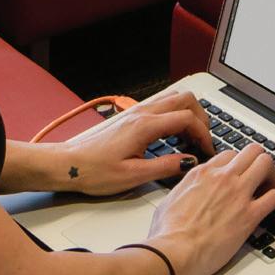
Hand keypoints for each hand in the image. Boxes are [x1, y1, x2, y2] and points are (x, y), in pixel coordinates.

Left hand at [50, 91, 215, 196]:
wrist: (67, 165)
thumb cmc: (94, 172)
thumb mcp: (133, 176)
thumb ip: (165, 167)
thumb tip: (189, 162)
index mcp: (145, 126)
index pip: (188, 118)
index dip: (204, 133)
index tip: (207, 150)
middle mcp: (142, 113)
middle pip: (185, 99)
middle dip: (201, 117)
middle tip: (203, 141)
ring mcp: (136, 112)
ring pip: (174, 98)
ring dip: (189, 113)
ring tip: (190, 139)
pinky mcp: (131, 117)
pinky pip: (162, 105)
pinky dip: (175, 115)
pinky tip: (172, 137)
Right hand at [147, 142, 274, 274]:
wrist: (174, 254)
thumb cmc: (167, 234)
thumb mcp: (170, 201)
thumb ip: (185, 189)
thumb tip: (189, 191)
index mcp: (202, 174)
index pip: (229, 154)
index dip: (236, 164)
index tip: (238, 174)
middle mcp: (222, 178)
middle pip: (252, 150)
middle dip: (257, 160)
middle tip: (258, 176)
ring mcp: (238, 194)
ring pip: (266, 163)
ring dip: (270, 174)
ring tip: (267, 187)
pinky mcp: (249, 215)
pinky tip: (273, 205)